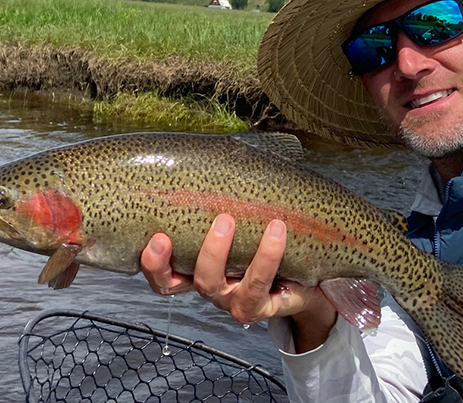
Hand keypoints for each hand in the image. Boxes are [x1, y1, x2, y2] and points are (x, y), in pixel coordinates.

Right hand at [140, 214, 336, 350]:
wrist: (311, 279)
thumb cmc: (271, 241)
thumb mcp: (245, 219)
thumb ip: (227, 198)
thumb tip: (224, 155)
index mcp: (194, 268)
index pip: (159, 272)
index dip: (150, 261)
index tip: (155, 236)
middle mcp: (208, 286)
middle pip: (174, 284)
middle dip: (168, 261)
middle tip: (167, 234)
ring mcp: (230, 301)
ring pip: (211, 284)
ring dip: (215, 250)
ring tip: (227, 219)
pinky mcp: (257, 307)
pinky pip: (256, 283)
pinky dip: (266, 255)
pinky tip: (276, 230)